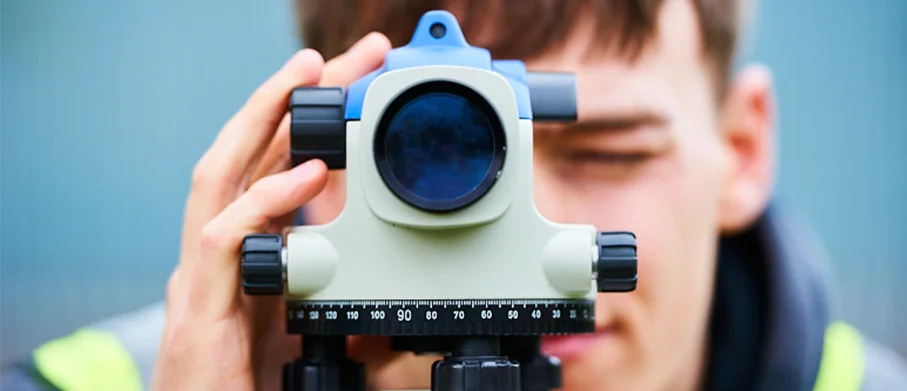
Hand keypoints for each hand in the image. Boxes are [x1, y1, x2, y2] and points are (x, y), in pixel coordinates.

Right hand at [152, 33, 397, 390]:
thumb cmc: (246, 381)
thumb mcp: (301, 326)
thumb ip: (331, 297)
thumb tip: (383, 290)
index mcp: (244, 248)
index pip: (271, 164)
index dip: (305, 118)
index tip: (352, 80)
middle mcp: (217, 249)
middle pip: (247, 154)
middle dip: (291, 95)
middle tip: (344, 52)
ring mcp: (200, 275)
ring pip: (219, 174)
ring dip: (261, 118)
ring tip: (303, 73)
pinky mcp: (199, 308)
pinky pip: (223, 239)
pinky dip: (264, 202)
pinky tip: (305, 174)